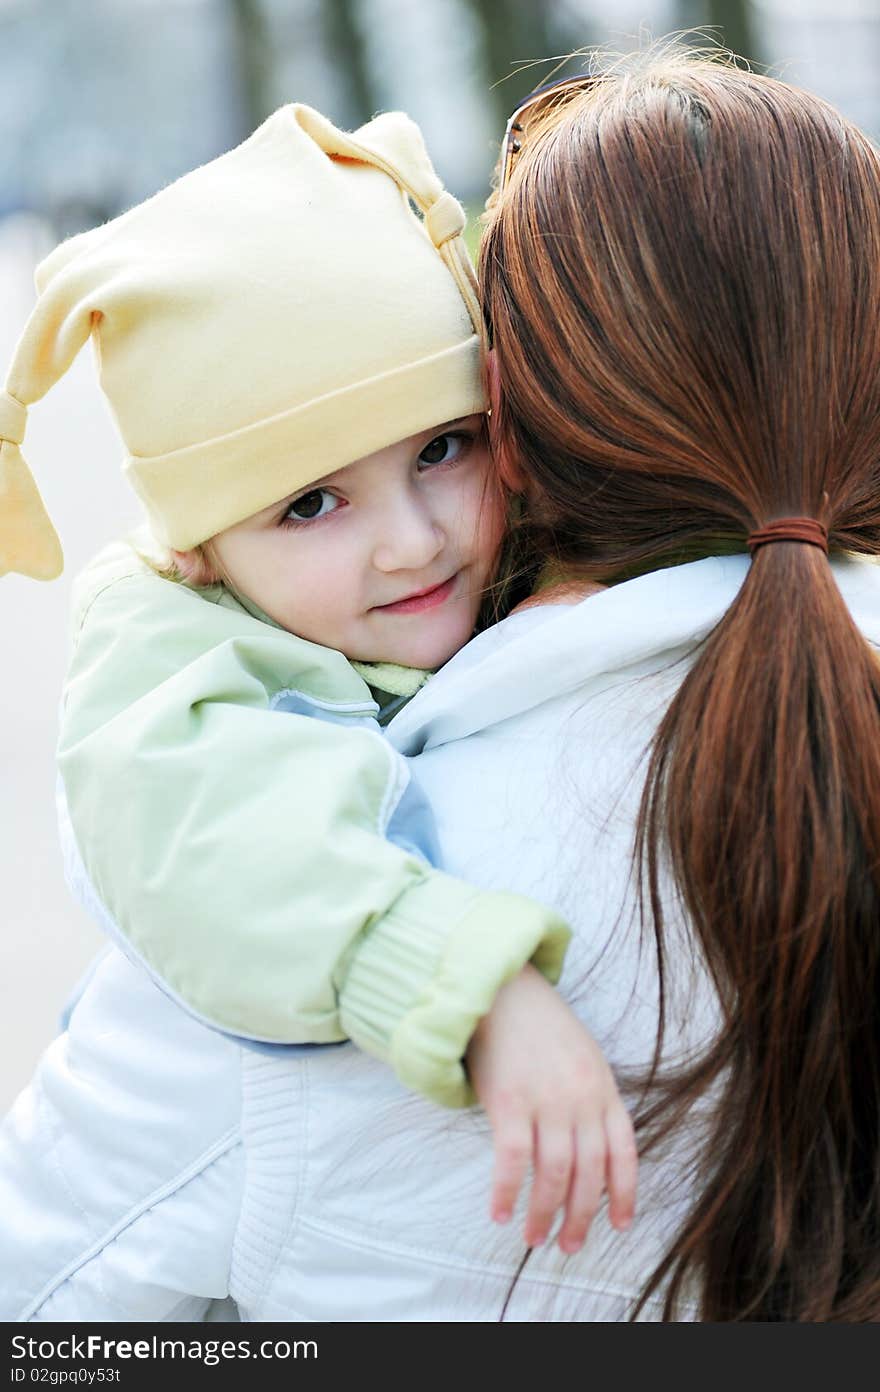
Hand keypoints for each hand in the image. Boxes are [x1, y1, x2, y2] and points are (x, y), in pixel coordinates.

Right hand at [465, 964, 636, 1253]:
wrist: (501, 990)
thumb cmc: (539, 1025)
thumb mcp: (583, 1056)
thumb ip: (591, 1098)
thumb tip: (589, 1149)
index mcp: (603, 1088)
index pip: (623, 1152)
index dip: (624, 1193)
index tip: (619, 1226)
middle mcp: (580, 1098)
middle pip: (588, 1172)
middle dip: (580, 1216)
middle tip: (569, 1246)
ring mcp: (545, 1100)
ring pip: (552, 1173)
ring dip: (543, 1213)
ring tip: (534, 1237)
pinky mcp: (508, 1100)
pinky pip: (511, 1159)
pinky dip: (505, 1191)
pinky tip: (499, 1212)